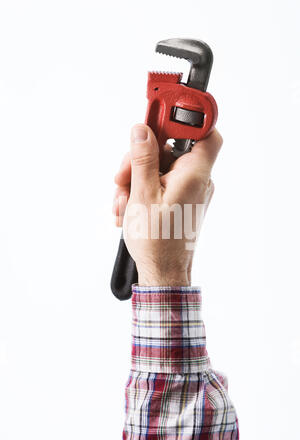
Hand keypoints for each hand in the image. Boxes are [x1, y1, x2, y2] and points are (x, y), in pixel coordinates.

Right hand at [113, 124, 222, 285]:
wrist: (163, 272)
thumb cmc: (158, 241)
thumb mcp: (142, 195)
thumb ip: (143, 159)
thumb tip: (142, 130)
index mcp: (194, 174)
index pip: (206, 132)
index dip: (186, 119)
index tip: (161, 113)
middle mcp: (196, 180)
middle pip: (170, 148)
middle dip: (140, 158)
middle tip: (121, 176)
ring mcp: (187, 190)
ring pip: (159, 166)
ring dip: (134, 179)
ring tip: (121, 202)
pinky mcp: (178, 199)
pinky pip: (160, 183)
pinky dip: (141, 190)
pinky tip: (127, 207)